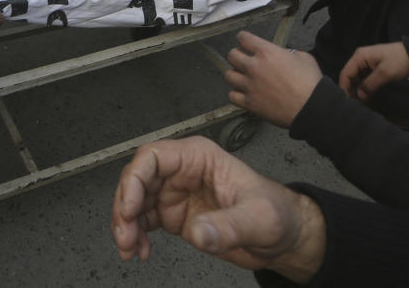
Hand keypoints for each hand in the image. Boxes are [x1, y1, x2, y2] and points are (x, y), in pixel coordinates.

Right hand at [112, 136, 324, 278]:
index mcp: (199, 157)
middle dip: (125, 207)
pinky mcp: (173, 214)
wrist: (284, 237)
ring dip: (125, 225)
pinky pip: (142, 221)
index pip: (153, 156)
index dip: (135, 179)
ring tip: (129, 249)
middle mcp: (182, 172)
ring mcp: (175, 193)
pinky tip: (139, 252)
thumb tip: (199, 233)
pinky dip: (135, 236)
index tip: (130, 208)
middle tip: (125, 235)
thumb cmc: (277, 213)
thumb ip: (230, 225)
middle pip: (136, 179)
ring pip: (134, 201)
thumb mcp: (259, 218)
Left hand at [224, 31, 322, 127]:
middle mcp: (254, 67)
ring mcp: (250, 85)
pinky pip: (232, 96)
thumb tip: (283, 55)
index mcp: (267, 52)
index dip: (244, 38)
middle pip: (232, 55)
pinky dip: (236, 94)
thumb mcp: (303, 57)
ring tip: (241, 77)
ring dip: (235, 74)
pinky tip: (243, 93)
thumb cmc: (310, 84)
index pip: (244, 38)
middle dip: (237, 55)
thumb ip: (288, 53)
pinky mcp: (249, 103)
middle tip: (242, 59)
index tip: (244, 41)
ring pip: (228, 75)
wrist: (311, 108)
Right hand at [338, 42, 408, 101]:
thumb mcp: (385, 73)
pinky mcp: (371, 68)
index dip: (345, 88)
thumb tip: (359, 96)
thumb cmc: (400, 60)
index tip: (348, 101)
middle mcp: (360, 59)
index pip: (346, 73)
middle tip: (357, 104)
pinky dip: (364, 88)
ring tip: (362, 102)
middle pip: (349, 77)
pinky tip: (367, 96)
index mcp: (360, 56)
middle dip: (351, 90)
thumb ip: (370, 85)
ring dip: (358, 90)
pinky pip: (363, 79)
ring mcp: (365, 64)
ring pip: (356, 79)